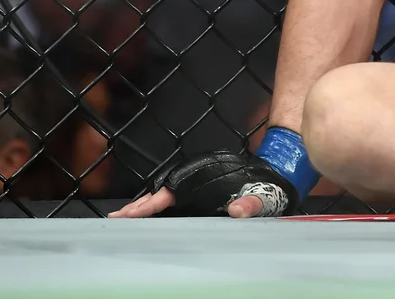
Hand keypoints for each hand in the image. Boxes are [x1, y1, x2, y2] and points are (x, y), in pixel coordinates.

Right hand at [107, 151, 296, 217]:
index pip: (169, 193)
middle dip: (139, 206)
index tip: (128, 213)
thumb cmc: (270, 185)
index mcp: (206, 182)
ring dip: (146, 207)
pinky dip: (160, 209)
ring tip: (124, 219)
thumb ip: (252, 203)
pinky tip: (149, 219)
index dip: (148, 204)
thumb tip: (237, 211)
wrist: (279, 175)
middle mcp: (200, 184)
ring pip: (167, 197)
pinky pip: (178, 202)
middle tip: (116, 218)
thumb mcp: (264, 195)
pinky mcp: (204, 195)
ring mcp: (201, 189)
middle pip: (162, 194)